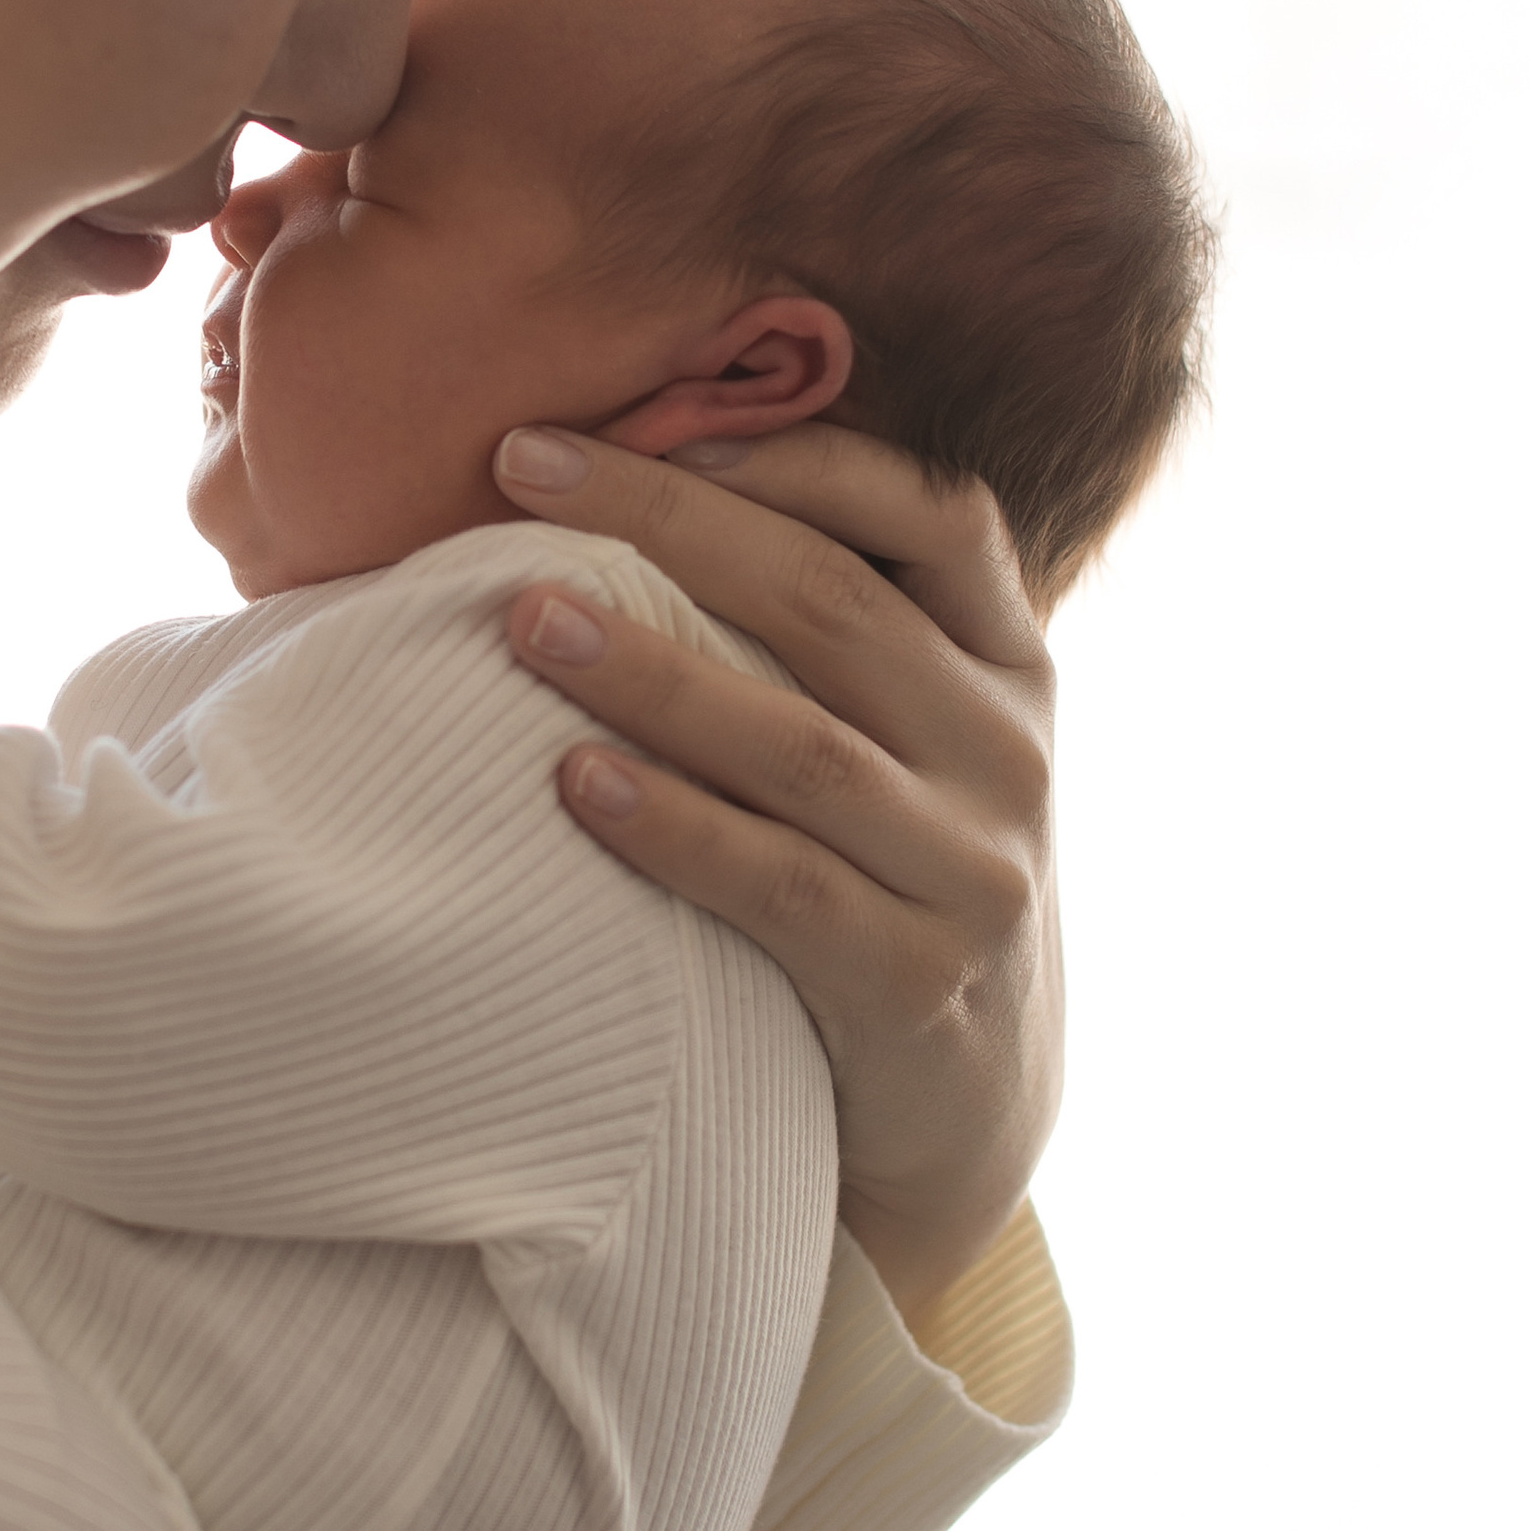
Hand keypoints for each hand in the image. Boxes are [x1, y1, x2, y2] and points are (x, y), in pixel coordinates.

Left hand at [493, 420, 1059, 1327]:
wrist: (963, 1109)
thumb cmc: (882, 869)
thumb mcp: (903, 736)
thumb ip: (821, 629)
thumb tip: (626, 481)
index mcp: (1008, 662)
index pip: (941, 511)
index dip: (800, 454)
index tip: (649, 421)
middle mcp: (1009, 752)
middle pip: (834, 603)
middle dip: (667, 519)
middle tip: (522, 467)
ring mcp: (974, 874)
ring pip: (802, 744)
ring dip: (652, 670)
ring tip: (525, 616)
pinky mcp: (916, 986)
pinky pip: (780, 886)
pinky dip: (673, 826)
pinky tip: (573, 780)